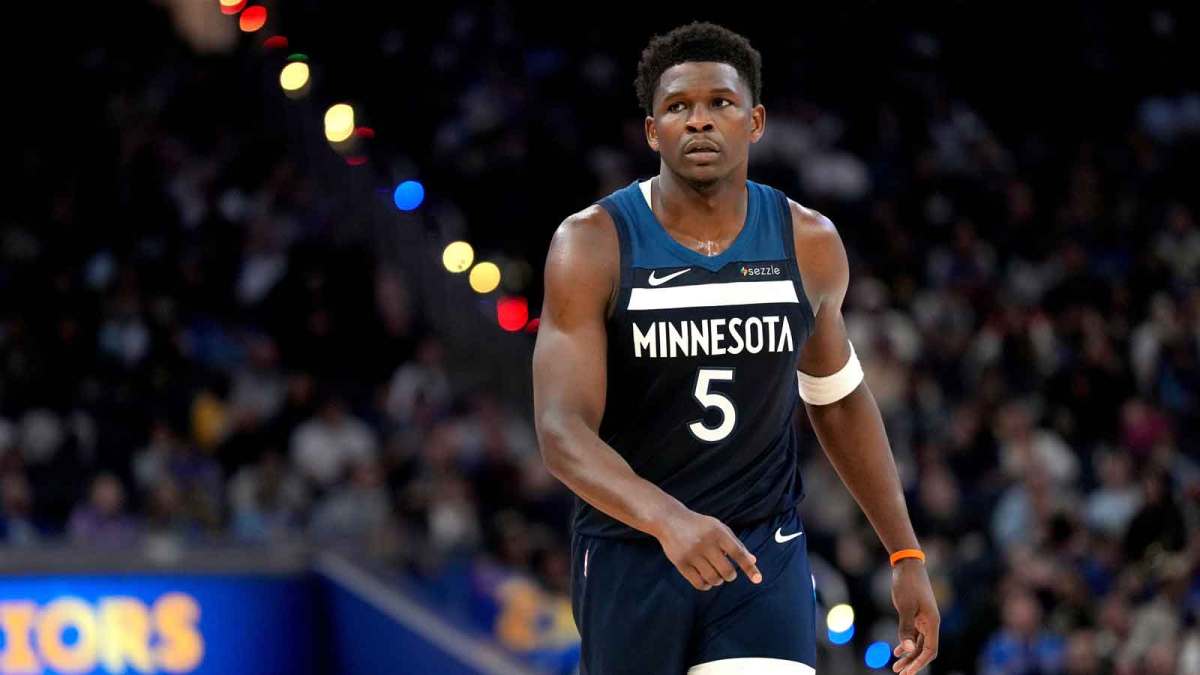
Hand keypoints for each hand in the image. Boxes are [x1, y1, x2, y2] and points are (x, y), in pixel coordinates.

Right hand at [654, 506, 761, 590]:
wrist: (669, 520)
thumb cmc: (699, 526)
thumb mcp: (719, 528)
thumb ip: (736, 544)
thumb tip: (753, 560)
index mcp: (718, 532)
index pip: (738, 553)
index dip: (749, 567)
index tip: (758, 579)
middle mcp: (705, 543)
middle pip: (727, 571)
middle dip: (730, 575)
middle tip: (726, 572)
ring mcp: (692, 554)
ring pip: (713, 579)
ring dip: (718, 580)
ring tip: (715, 574)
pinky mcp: (680, 563)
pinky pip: (699, 583)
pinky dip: (706, 585)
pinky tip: (706, 580)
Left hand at [891, 558, 938, 673]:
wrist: (907, 565)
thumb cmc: (907, 584)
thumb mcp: (905, 607)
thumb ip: (906, 629)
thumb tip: (908, 650)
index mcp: (932, 622)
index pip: (930, 650)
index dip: (920, 663)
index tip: (908, 672)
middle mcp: (931, 623)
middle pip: (925, 650)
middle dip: (913, 663)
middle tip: (900, 673)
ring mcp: (924, 619)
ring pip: (919, 643)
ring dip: (909, 655)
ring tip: (896, 666)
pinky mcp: (916, 615)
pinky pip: (914, 635)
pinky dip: (907, 644)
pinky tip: (897, 651)